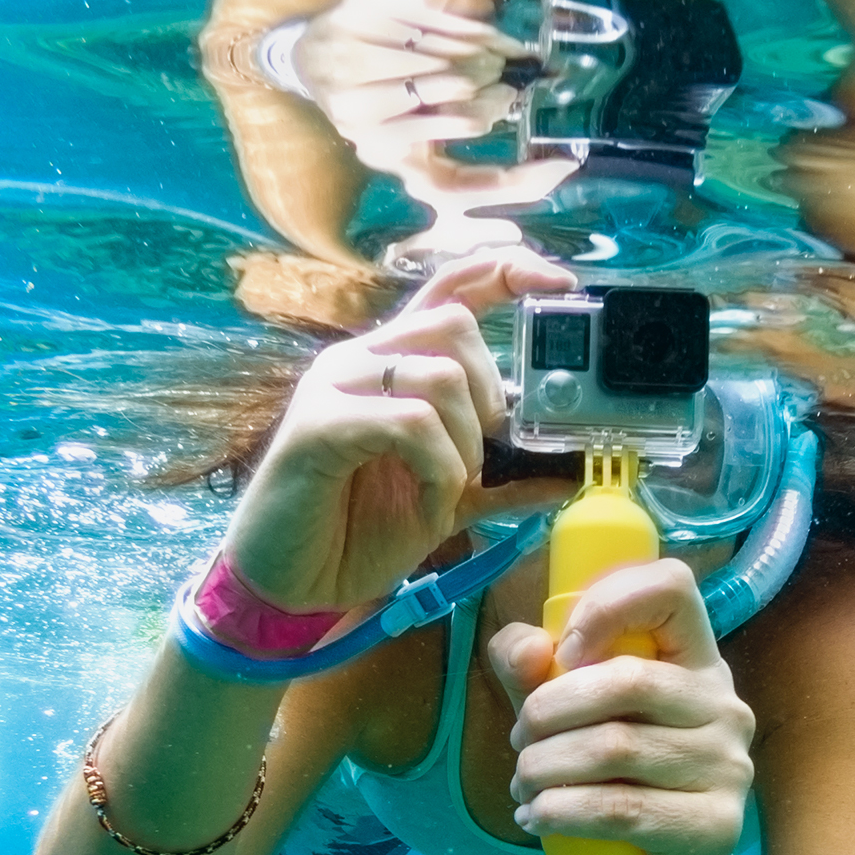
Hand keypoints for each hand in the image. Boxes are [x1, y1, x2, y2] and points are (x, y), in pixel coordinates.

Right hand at [222, 251, 574, 611]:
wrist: (289, 581)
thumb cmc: (355, 533)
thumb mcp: (447, 502)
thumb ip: (502, 483)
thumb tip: (565, 473)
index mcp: (392, 364)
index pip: (451, 287)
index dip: (509, 272)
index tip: (561, 287)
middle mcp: (362, 360)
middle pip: (453, 323)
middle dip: (491, 391)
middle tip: (487, 449)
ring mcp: (335, 387)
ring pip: (437, 374)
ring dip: (466, 442)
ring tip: (450, 488)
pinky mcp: (319, 425)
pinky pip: (409, 423)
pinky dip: (440, 469)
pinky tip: (431, 502)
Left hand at [488, 559, 755, 854]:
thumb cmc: (605, 786)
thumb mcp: (560, 720)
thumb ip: (533, 672)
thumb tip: (524, 649)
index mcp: (695, 661)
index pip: (671, 589)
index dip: (607, 604)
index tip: (562, 650)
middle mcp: (723, 707)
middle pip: (629, 679)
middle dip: (549, 710)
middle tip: (521, 742)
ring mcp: (728, 769)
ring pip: (616, 747)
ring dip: (544, 766)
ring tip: (524, 784)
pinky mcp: (713, 828)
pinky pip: (619, 808)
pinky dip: (559, 811)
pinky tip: (535, 817)